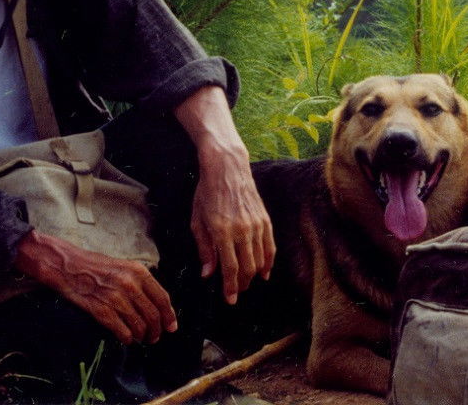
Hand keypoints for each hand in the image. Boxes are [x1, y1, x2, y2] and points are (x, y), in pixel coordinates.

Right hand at [14, 229, 176, 344]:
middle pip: (153, 315)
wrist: (67, 266)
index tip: (171, 327)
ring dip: (141, 336)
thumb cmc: (95, 266)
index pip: (162, 298)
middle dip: (156, 331)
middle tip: (154, 338)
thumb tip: (156, 305)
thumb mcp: (123, 266)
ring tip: (140, 338)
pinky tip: (126, 338)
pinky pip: (122, 331)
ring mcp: (116, 298)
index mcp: (138, 272)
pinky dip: (127, 338)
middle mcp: (130, 284)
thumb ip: (140, 282)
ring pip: (139, 326)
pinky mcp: (101, 310)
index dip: (169, 316)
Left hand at [175, 86, 275, 303]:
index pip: (229, 269)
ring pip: (259, 260)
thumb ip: (204, 249)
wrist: (227, 167)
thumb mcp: (197, 220)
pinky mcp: (265, 219)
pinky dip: (268, 262)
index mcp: (222, 232)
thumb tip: (208, 274)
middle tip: (236, 292)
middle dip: (242, 284)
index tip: (230, 300)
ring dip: (253, 275)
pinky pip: (270, 247)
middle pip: (247, 268)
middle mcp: (242, 230)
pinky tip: (264, 272)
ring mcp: (256, 225)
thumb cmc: (207, 192)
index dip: (230, 287)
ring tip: (246, 282)